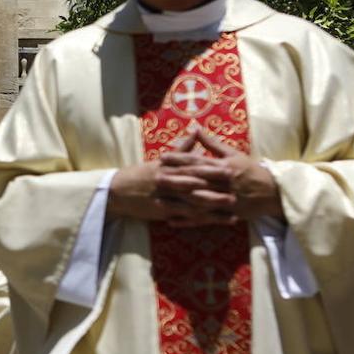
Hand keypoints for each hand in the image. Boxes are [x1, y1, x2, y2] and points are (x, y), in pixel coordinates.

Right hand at [108, 134, 235, 225]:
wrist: (117, 191)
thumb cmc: (140, 174)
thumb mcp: (159, 161)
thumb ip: (180, 149)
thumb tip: (195, 132)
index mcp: (169, 167)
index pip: (194, 167)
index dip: (213, 169)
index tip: (231, 169)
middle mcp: (168, 180)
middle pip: (196, 183)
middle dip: (217, 186)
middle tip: (236, 188)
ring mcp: (165, 197)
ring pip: (192, 201)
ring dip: (213, 204)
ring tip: (231, 206)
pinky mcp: (162, 211)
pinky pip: (183, 215)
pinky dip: (198, 219)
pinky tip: (212, 221)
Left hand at [164, 128, 283, 221]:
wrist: (272, 193)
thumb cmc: (251, 170)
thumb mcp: (234, 154)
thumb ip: (213, 144)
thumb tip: (197, 129)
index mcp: (223, 167)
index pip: (198, 161)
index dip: (179, 159)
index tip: (162, 157)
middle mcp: (222, 183)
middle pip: (194, 181)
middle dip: (174, 179)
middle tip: (155, 177)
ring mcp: (222, 200)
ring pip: (196, 201)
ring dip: (177, 201)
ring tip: (158, 200)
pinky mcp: (224, 214)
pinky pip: (203, 219)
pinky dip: (187, 221)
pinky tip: (171, 221)